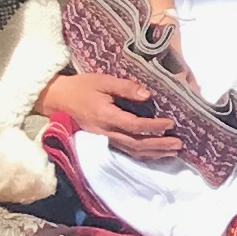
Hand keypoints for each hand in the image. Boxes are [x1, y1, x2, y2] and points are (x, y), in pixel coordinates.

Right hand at [42, 69, 187, 160]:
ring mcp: (104, 139)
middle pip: (136, 144)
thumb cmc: (81, 87)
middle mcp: (106, 132)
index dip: (154, 127)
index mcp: (106, 117)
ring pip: (132, 151)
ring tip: (173, 152)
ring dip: (154, 153)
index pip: (135, 126)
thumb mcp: (103, 81)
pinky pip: (125, 151)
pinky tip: (155, 153)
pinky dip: (142, 154)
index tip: (171, 123)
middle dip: (159, 145)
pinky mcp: (103, 140)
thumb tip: (148, 95)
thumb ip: (125, 88)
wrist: (58, 99)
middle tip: (179, 144)